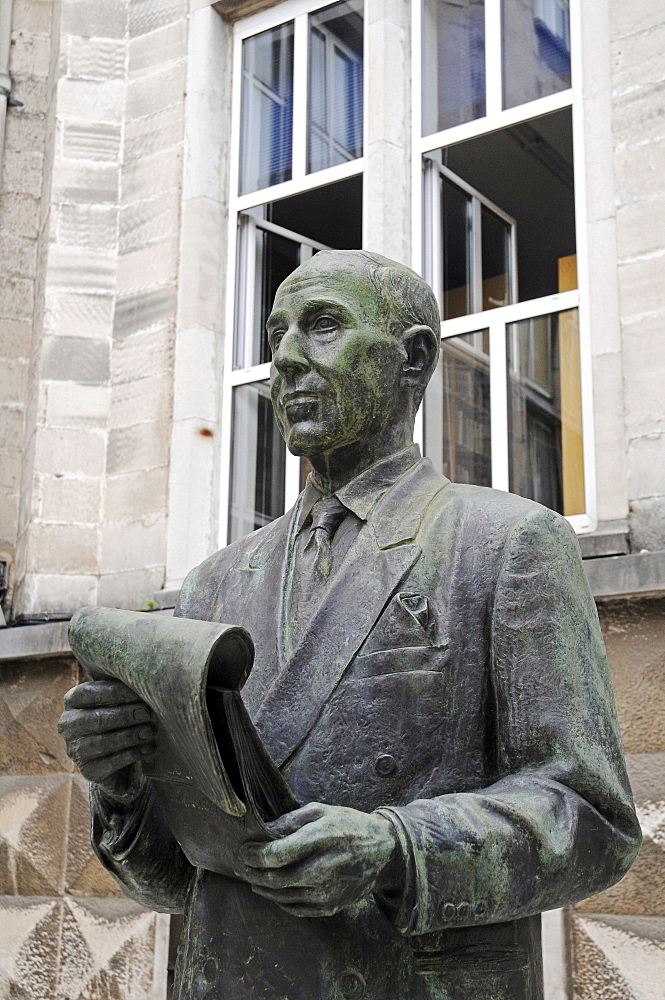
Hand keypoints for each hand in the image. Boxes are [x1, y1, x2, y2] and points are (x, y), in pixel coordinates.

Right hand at [58, 680, 155, 802]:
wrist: (120, 756)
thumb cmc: (121, 716)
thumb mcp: (119, 698)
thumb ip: (124, 687)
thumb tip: (144, 678)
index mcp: (73, 701)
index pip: (87, 693)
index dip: (114, 692)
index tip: (140, 692)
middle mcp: (68, 725)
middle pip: (95, 719)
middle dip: (125, 715)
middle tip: (147, 713)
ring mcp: (75, 749)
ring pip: (101, 742)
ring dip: (129, 736)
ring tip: (149, 732)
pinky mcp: (88, 771)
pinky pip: (109, 763)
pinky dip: (131, 755)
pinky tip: (147, 748)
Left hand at [239, 802, 400, 917]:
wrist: (384, 852)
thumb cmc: (349, 825)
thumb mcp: (321, 811)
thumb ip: (290, 819)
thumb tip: (263, 830)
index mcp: (320, 839)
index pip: (277, 854)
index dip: (254, 855)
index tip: (243, 850)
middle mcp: (323, 868)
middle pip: (275, 879)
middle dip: (253, 873)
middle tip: (243, 866)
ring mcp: (328, 891)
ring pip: (283, 896)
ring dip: (263, 889)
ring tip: (253, 878)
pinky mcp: (331, 906)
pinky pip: (296, 908)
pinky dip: (279, 901)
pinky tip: (273, 890)